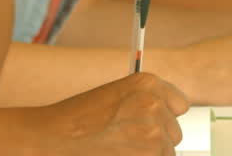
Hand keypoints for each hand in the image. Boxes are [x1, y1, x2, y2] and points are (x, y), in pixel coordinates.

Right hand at [38, 72, 186, 155]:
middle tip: (123, 141)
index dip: (163, 117)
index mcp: (147, 84)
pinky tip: (118, 155)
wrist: (51, 139)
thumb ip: (147, 101)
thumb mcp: (116, 96)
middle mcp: (154, 105)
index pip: (179, 105)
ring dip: (148, 155)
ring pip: (167, 153)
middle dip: (155, 140)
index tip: (146, 124)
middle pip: (174, 132)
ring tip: (117, 150)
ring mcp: (153, 134)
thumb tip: (174, 115)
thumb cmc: (78, 120)